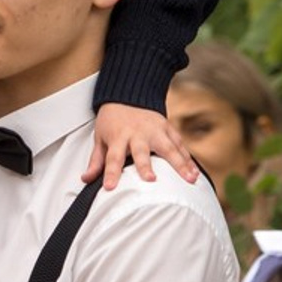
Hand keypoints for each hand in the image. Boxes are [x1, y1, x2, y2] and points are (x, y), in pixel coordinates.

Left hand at [82, 103, 198, 189]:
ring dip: (179, 164)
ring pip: (168, 147)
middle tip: (150, 180)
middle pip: (141, 151)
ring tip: (189, 179)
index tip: (110, 187)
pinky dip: (188, 158)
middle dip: (145, 165)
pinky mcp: (167, 127)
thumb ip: (96, 160)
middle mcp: (137, 133)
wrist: (127, 94)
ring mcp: (154, 129)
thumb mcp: (100, 137)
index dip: (110, 172)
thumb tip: (86, 179)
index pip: (112, 157)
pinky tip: (195, 171)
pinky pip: (179, 144)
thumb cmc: (113, 120)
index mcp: (118, 137)